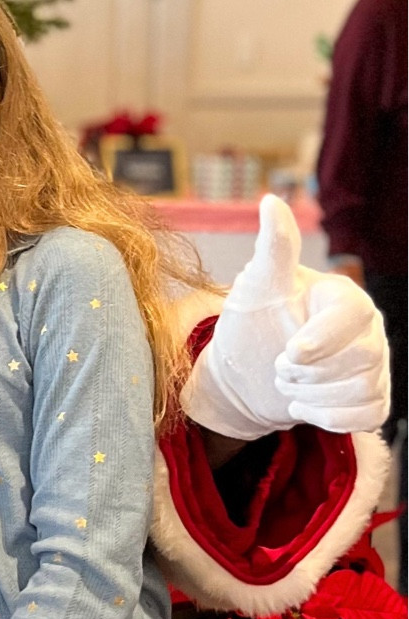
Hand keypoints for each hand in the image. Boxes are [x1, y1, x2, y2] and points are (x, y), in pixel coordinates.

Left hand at [183, 197, 390, 439]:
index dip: (323, 339)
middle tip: (278, 366)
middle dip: (309, 372)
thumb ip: (272, 249)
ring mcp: (373, 364)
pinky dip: (331, 417)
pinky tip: (303, 404)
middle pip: (360, 359)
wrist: (244, 375)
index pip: (352, 316)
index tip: (290, 353)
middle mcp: (367, 329)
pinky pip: (367, 414)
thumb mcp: (256, 288)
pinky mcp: (370, 396)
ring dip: (314, 395)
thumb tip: (272, 201)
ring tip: (287, 383)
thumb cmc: (252, 325)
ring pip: (362, 389)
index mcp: (344, 297)